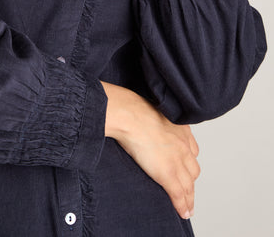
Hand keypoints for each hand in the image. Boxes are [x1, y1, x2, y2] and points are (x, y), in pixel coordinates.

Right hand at [101, 81, 199, 219]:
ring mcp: (177, 160)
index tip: (185, 170)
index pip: (191, 151)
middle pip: (193, 170)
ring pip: (189, 185)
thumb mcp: (149, 112)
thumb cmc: (132, 109)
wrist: (130, 115)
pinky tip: (183, 212)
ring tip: (187, 206)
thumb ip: (152, 119)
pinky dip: (182, 206)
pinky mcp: (168, 174)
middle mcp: (183, 145)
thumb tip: (140, 120)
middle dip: (190, 181)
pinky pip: (179, 194)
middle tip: (186, 190)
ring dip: (189, 197)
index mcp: (180, 129)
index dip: (188, 163)